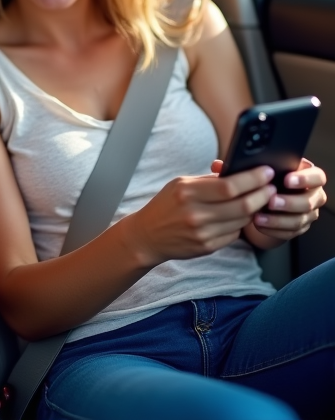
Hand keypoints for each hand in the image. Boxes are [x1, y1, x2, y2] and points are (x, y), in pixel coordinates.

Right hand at [123, 166, 275, 266]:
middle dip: (263, 194)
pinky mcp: (208, 247)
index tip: (267, 172)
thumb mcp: (180, 185)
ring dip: (255, 209)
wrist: (147, 236)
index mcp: (187, 192)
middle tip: (271, 187)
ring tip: (259, 199)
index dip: (253, 179)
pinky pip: (234, 233)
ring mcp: (202, 232)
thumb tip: (239, 172)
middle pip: (243, 204)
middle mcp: (195, 214)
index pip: (230, 186)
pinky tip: (239, 216)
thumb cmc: (165, 205)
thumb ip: (208, 180)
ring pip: (242, 220)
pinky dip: (240, 224)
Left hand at [211, 158, 326, 241]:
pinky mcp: (298, 228)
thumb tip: (218, 166)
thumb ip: (241, 168)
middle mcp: (311, 194)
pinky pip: (291, 232)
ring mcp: (307, 213)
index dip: (305, 178)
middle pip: (310, 200)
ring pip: (300, 218)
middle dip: (290, 201)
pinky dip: (274, 229)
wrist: (264, 202)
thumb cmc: (260, 182)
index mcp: (305, 175)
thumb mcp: (254, 173)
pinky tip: (259, 225)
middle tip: (271, 201)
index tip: (287, 180)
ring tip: (258, 217)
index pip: (317, 176)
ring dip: (279, 219)